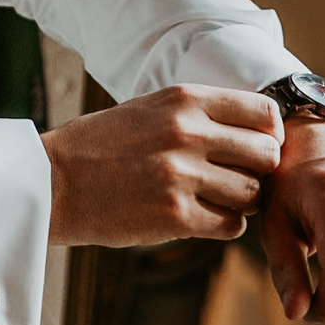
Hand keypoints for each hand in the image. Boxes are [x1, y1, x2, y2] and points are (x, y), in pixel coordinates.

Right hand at [41, 86, 283, 246]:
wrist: (54, 182)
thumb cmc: (101, 145)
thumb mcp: (149, 109)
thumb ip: (199, 114)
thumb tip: (255, 128)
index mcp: (183, 100)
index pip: (262, 111)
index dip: (269, 132)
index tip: (259, 144)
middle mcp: (187, 133)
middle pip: (266, 154)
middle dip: (260, 170)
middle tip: (239, 176)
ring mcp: (182, 175)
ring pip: (252, 194)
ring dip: (241, 201)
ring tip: (214, 197)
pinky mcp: (175, 216)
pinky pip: (230, 225)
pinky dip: (222, 224)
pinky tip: (199, 215)